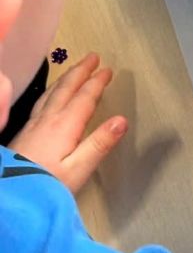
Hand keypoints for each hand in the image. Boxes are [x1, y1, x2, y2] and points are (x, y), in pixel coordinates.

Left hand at [10, 53, 126, 193]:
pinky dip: (51, 91)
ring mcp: (33, 125)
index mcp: (64, 126)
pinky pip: (41, 102)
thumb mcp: (78, 169)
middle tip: (93, 57)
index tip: (108, 70)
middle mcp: (47, 120)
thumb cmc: (46, 185)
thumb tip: (121, 120)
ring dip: (65, 78)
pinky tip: (50, 95)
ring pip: (51, 93)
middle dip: (80, 71)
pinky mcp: (24, 133)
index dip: (97, 82)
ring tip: (75, 69)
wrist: (11, 194)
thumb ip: (99, 144)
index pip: (84, 98)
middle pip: (66, 89)